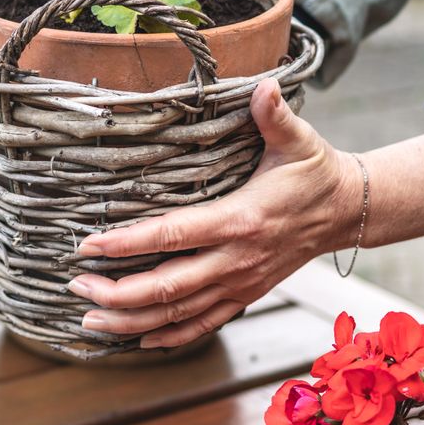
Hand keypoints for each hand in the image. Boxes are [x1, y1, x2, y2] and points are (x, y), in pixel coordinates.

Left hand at [66, 77, 360, 349]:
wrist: (347, 210)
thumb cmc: (315, 170)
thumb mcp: (298, 139)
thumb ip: (274, 114)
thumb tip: (263, 85)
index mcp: (240, 220)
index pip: (172, 235)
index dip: (128, 243)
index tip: (88, 244)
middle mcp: (236, 259)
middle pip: (168, 288)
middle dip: (117, 293)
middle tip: (76, 286)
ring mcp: (240, 283)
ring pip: (178, 314)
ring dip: (132, 321)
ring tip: (89, 321)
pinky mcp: (246, 295)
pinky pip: (203, 324)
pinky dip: (168, 336)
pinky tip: (137, 339)